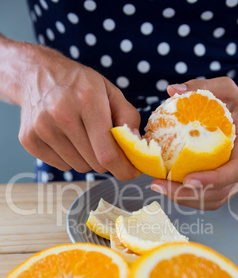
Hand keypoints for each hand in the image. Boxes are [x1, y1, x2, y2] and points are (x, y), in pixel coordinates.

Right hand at [18, 44, 140, 179]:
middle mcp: (61, 114)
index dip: (123, 169)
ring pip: (79, 167)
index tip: (131, 172)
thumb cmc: (79, 85)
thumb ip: (128, 117)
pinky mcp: (29, 139)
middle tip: (105, 145)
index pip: (107, 153)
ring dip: (87, 159)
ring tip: (82, 136)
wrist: (37, 74)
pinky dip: (69, 158)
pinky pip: (61, 166)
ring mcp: (42, 128)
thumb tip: (137, 145)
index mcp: (87, 100)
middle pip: (95, 163)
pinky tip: (65, 138)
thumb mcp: (109, 91)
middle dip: (106, 160)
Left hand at [151, 77, 237, 209]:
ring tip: (159, 187)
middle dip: (188, 194)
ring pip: (212, 200)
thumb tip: (171, 90)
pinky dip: (187, 197)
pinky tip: (167, 187)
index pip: (236, 169)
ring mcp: (234, 180)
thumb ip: (202, 87)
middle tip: (159, 185)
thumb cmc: (236, 105)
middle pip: (219, 192)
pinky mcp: (224, 185)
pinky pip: (207, 198)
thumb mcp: (225, 89)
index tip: (188, 179)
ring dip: (184, 198)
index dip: (213, 179)